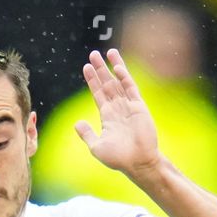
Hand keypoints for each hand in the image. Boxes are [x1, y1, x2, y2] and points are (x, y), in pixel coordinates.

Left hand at [75, 48, 159, 178]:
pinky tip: (117, 66)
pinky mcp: (139, 106)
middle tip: (93, 54)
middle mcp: (118, 109)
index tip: (86, 67)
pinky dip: (124, 76)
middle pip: (107, 84)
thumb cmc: (119, 159)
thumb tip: (77, 123)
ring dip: (112, 67)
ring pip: (118, 82)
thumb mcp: (96, 147)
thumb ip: (87, 134)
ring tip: (106, 52)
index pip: (98, 94)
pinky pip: (130, 88)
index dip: (92, 80)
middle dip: (100, 69)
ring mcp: (129, 106)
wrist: (138, 163)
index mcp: (107, 117)